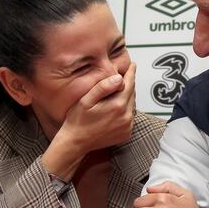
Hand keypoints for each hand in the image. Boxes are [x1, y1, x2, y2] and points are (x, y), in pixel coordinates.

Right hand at [42, 63, 136, 179]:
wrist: (76, 142)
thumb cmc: (78, 120)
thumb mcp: (86, 100)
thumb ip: (103, 87)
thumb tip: (119, 78)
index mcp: (117, 106)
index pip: (129, 84)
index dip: (130, 73)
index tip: (132, 65)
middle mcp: (126, 117)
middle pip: (132, 94)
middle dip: (128, 84)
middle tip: (123, 76)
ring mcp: (127, 126)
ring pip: (132, 105)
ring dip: (126, 97)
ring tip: (116, 92)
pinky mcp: (126, 133)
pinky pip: (130, 116)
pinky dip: (126, 110)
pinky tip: (115, 108)